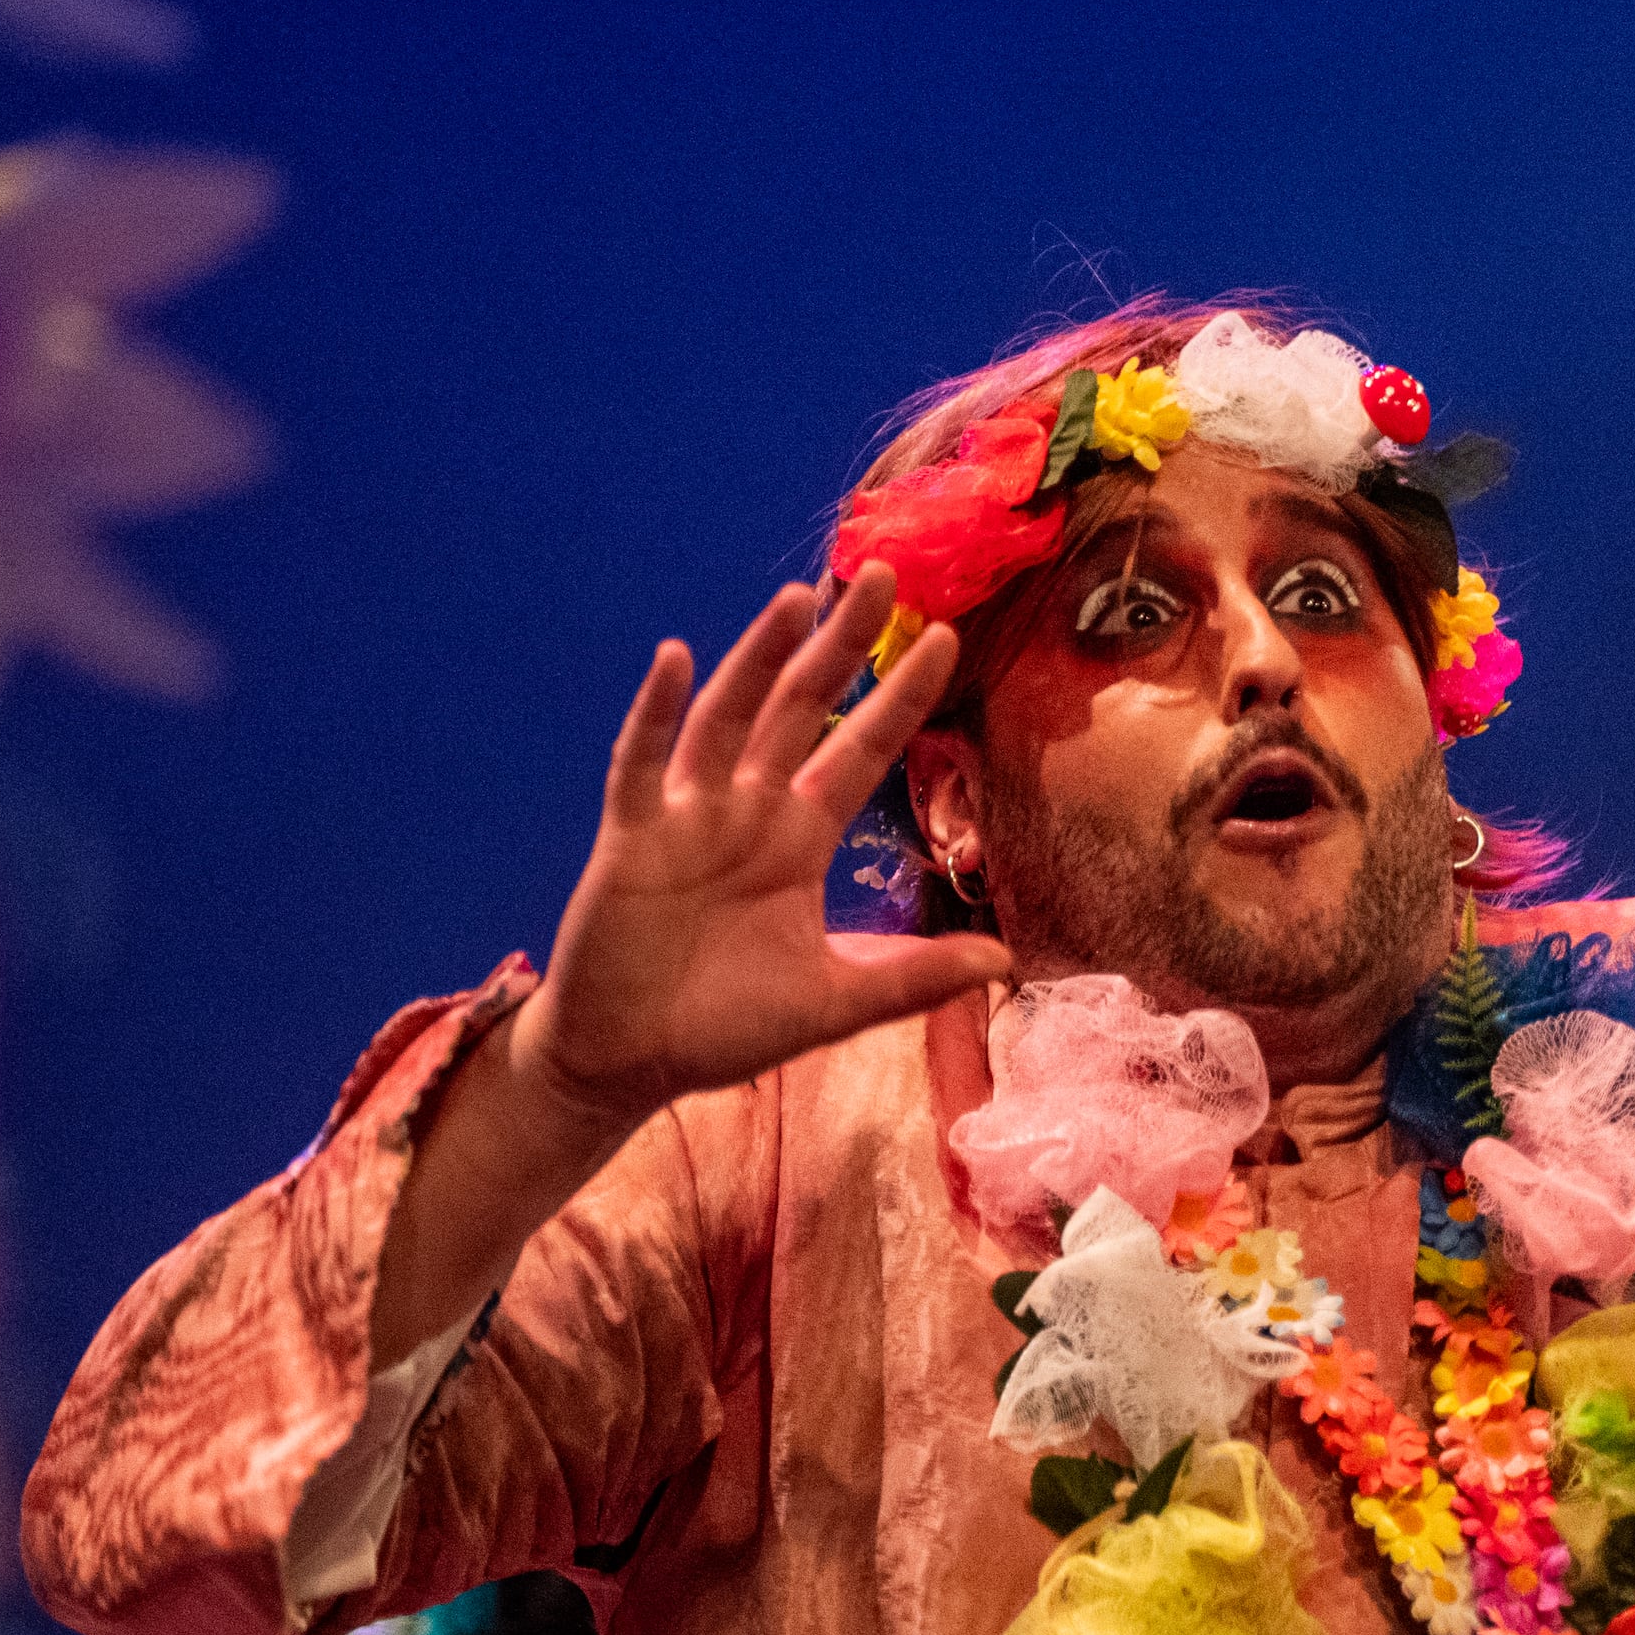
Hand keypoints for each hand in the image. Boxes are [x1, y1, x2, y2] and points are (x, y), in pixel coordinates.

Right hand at [520, 572, 1011, 1137]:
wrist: (630, 1061)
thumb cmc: (724, 1026)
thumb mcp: (835, 1004)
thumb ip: (914, 978)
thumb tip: (1004, 961)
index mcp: (796, 839)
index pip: (861, 751)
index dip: (900, 697)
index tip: (946, 638)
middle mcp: (746, 812)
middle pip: (800, 709)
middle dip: (840, 646)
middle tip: (880, 573)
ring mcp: (685, 816)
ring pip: (729, 719)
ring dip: (759, 658)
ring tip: (798, 599)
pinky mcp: (630, 838)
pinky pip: (642, 764)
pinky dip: (657, 714)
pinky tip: (679, 661)